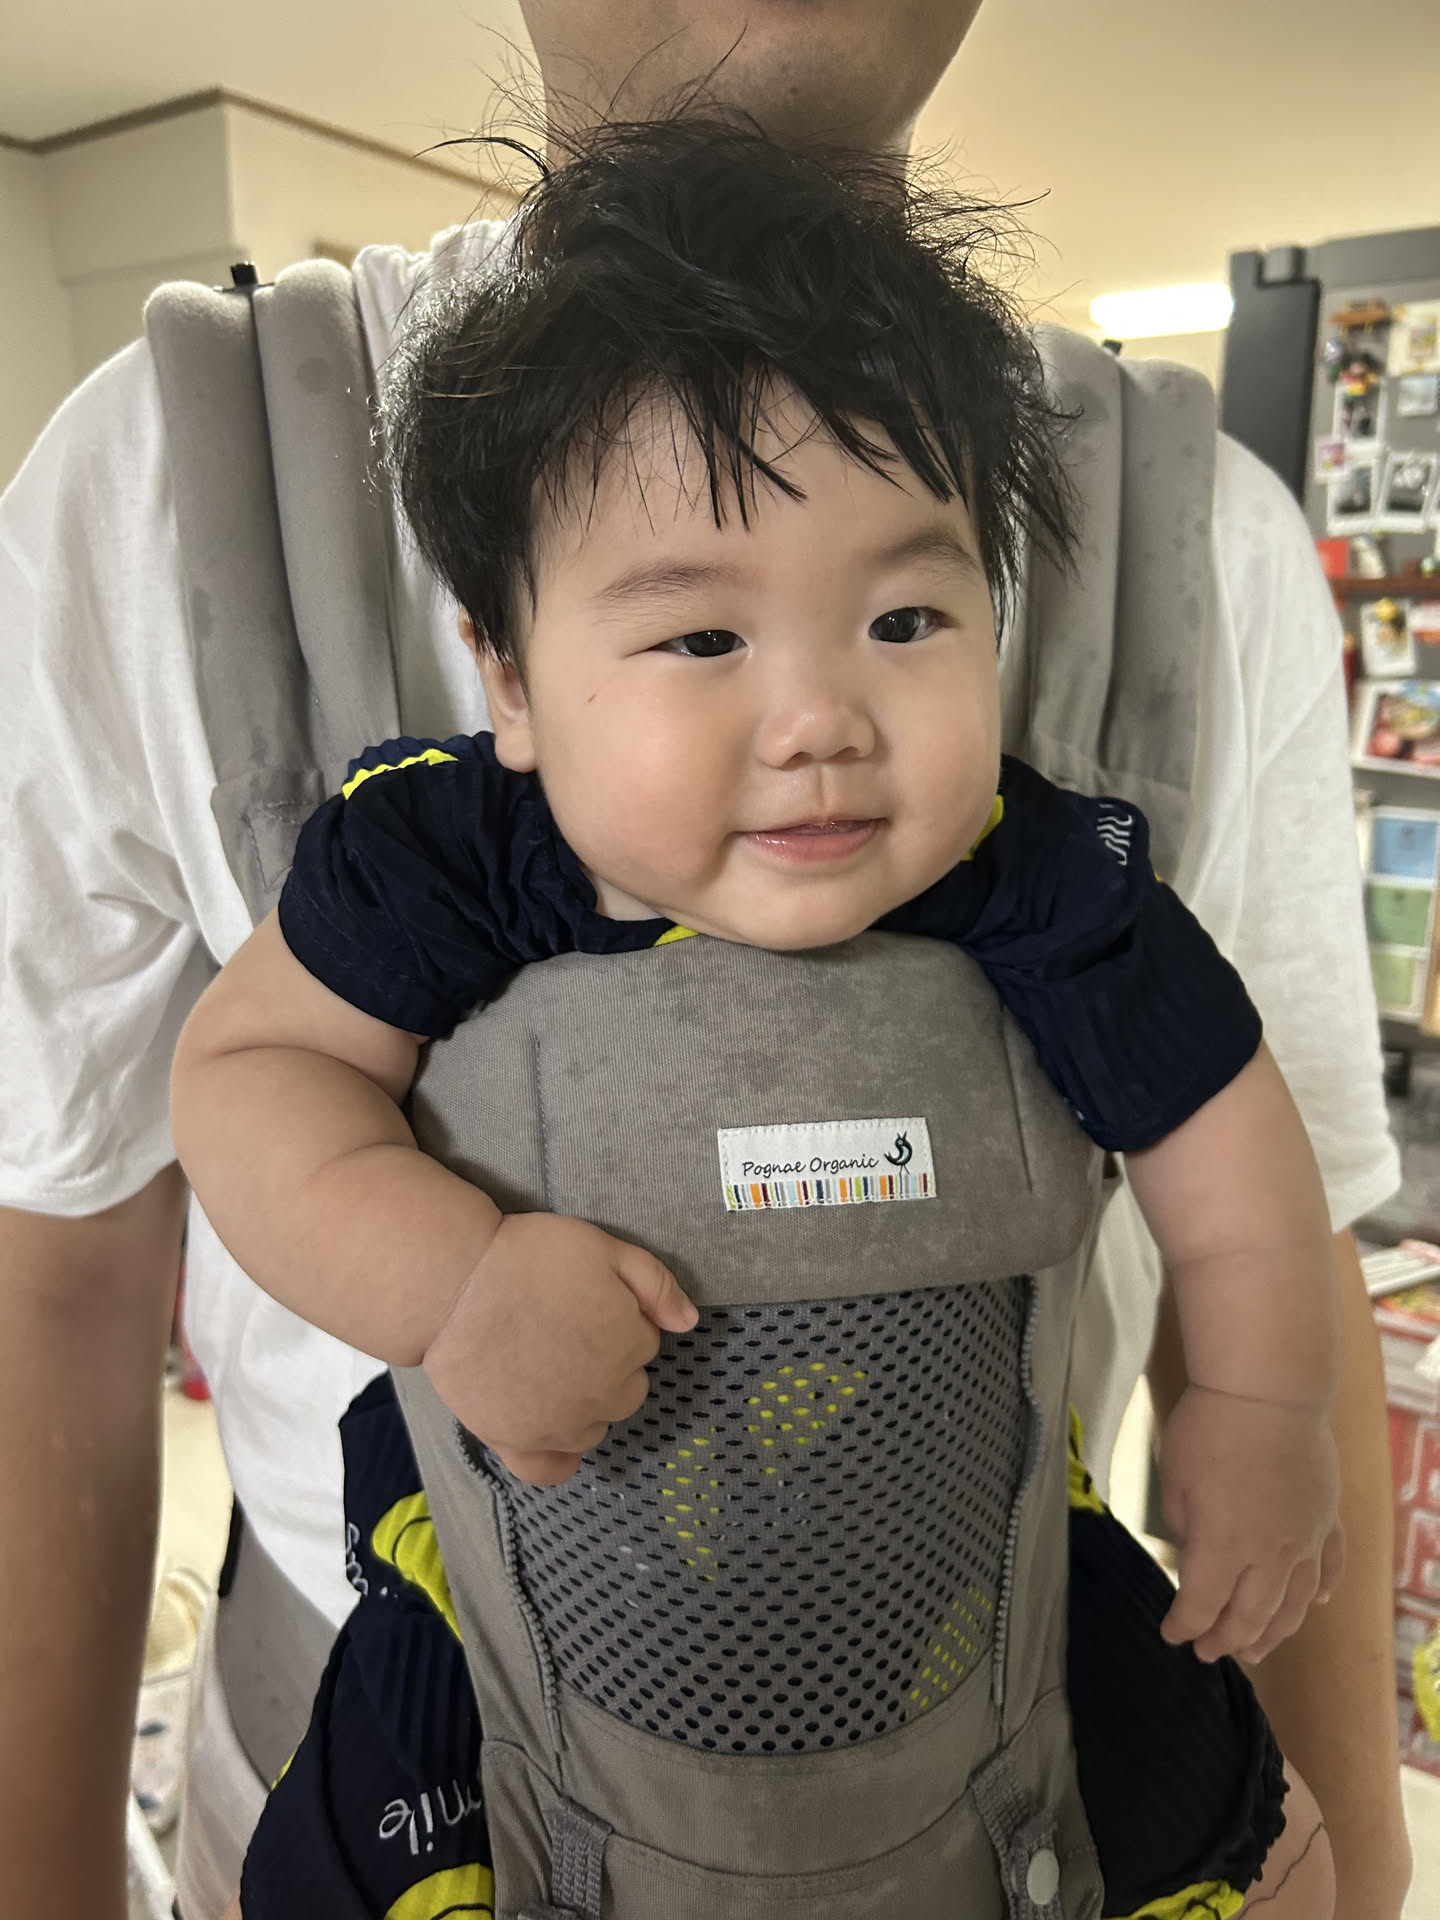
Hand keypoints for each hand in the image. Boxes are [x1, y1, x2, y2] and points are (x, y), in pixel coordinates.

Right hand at [422, 1211, 696, 1485]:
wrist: (454, 1284)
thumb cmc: (530, 1257)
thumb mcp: (605, 1248)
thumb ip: (656, 1284)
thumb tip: (689, 1323)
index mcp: (630, 1347)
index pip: (645, 1341)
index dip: (620, 1317)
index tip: (588, 1299)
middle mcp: (603, 1396)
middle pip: (626, 1388)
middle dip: (609, 1362)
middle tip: (566, 1328)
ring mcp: (559, 1426)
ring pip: (595, 1426)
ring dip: (586, 1403)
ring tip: (549, 1366)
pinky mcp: (515, 1443)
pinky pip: (550, 1470)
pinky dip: (558, 1458)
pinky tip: (552, 1434)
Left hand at [1157, 1383, 1344, 1663]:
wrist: (1269, 1392)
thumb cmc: (1210, 1428)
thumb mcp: (1175, 1479)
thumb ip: (1186, 1525)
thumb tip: (1198, 1550)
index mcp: (1222, 1547)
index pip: (1202, 1605)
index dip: (1185, 1626)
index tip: (1171, 1635)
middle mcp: (1269, 1554)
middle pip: (1250, 1615)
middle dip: (1226, 1640)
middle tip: (1209, 1654)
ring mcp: (1304, 1539)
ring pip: (1293, 1604)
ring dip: (1275, 1632)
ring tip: (1256, 1649)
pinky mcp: (1326, 1519)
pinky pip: (1329, 1567)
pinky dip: (1321, 1591)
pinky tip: (1314, 1604)